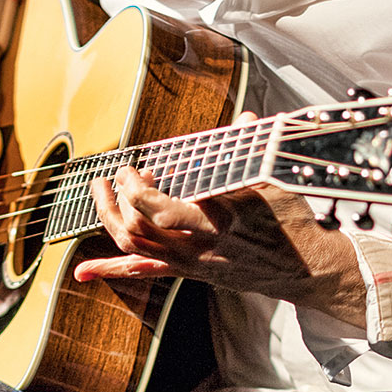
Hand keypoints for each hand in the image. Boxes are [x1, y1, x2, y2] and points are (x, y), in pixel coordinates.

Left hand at [72, 114, 367, 326]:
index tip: (130, 168)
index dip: (136, 189)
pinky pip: (144, 272)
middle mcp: (197, 249)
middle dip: (116, 201)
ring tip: (98, 195)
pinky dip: (109, 271)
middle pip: (138, 230)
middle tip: (112, 176)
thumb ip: (252, 152)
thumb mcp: (274, 182)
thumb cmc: (293, 223)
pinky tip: (83, 272)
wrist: (308, 268)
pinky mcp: (190, 272)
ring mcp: (190, 264)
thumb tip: (245, 119)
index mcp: (216, 224)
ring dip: (108, 221)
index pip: (160, 210)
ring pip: (134, 249)